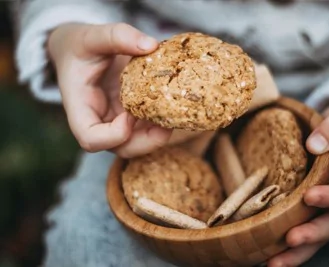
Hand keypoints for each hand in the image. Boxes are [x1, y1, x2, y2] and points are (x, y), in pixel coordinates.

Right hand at [48, 23, 171, 157]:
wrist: (79, 52)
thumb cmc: (79, 46)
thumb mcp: (91, 35)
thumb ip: (117, 36)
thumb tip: (151, 45)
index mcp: (80, 108)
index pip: (91, 139)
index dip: (113, 135)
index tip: (129, 114)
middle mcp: (99, 121)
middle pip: (121, 148)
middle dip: (147, 142)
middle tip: (167, 124)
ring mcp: (116, 121)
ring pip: (139, 142)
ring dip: (159, 134)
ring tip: (176, 114)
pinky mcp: (130, 115)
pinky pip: (147, 128)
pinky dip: (162, 122)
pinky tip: (174, 105)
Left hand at [268, 102, 328, 266]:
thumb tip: (314, 145)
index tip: (310, 197)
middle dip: (316, 232)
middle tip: (292, 239)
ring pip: (324, 234)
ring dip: (301, 251)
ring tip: (275, 263)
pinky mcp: (322, 212)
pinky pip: (311, 231)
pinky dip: (294, 248)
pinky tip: (271, 258)